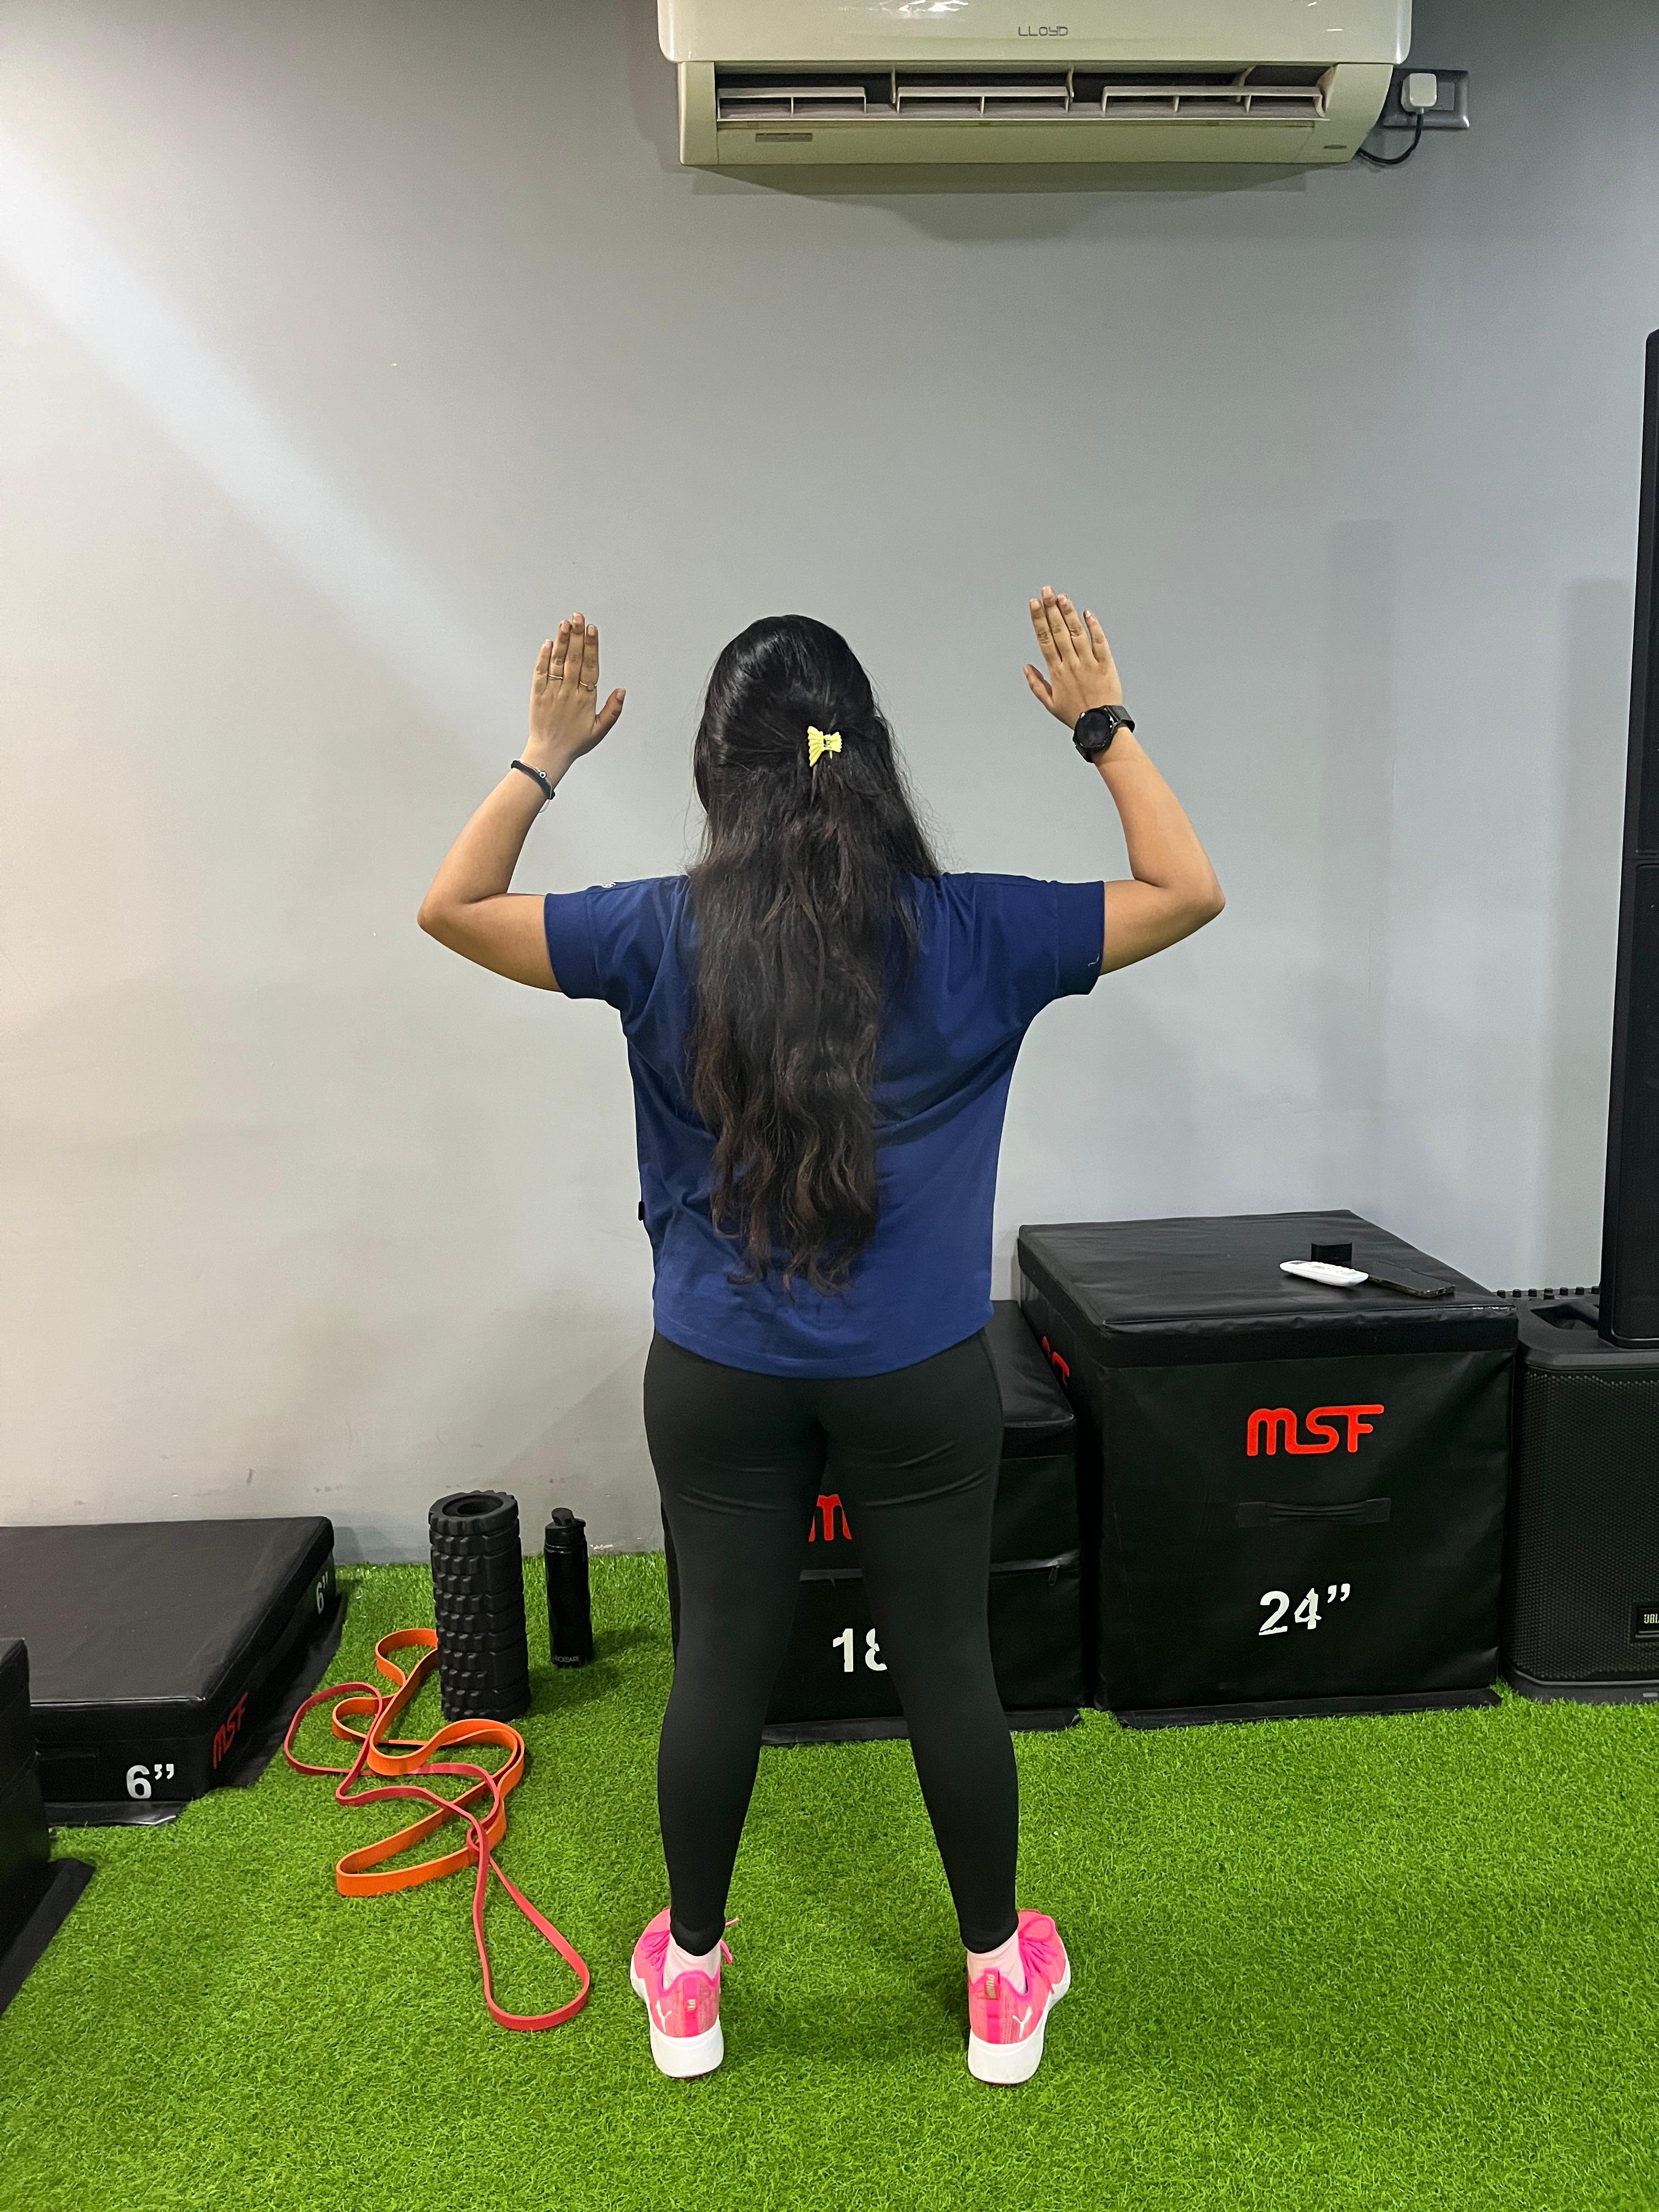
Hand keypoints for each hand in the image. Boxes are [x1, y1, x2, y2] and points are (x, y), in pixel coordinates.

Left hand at [524, 613, 624, 771]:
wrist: (549, 753)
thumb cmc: (574, 742)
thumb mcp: (600, 730)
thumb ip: (613, 710)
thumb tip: (622, 691)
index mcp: (586, 699)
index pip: (590, 667)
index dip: (591, 646)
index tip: (592, 630)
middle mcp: (569, 692)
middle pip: (574, 659)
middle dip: (577, 636)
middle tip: (578, 617)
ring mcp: (552, 692)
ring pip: (558, 662)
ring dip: (562, 641)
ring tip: (565, 623)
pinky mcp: (538, 694)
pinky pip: (541, 672)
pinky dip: (544, 657)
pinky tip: (549, 643)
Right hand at [1023, 586, 1122, 727]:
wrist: (1100, 725)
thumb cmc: (1075, 715)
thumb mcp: (1050, 704)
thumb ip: (1036, 684)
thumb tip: (1026, 666)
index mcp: (1056, 672)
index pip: (1045, 640)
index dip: (1039, 620)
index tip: (1034, 604)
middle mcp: (1071, 664)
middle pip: (1059, 632)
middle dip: (1051, 609)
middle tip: (1046, 591)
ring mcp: (1089, 663)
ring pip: (1077, 633)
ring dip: (1069, 614)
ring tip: (1062, 597)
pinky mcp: (1105, 664)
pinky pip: (1099, 641)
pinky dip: (1093, 626)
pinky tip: (1087, 613)